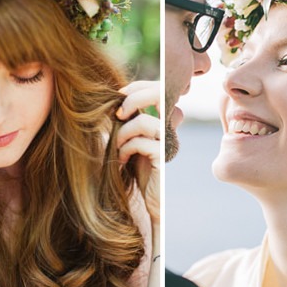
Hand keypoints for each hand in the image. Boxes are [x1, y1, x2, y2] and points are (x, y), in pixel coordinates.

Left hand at [116, 79, 159, 224]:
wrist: (148, 199)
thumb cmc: (137, 166)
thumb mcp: (132, 137)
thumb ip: (131, 117)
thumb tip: (117, 95)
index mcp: (164, 117)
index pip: (158, 88)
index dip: (139, 87)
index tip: (119, 96)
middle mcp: (170, 126)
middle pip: (159, 95)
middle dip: (133, 99)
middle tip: (118, 114)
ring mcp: (168, 140)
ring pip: (144, 122)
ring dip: (123, 132)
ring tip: (116, 146)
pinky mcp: (162, 156)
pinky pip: (141, 142)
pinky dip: (126, 148)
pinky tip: (121, 159)